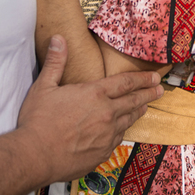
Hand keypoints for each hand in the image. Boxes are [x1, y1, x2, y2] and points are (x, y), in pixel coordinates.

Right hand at [19, 36, 161, 182]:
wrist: (35, 156)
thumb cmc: (38, 121)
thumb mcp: (44, 86)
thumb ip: (56, 62)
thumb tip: (59, 38)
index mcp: (94, 94)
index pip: (125, 82)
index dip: (142, 79)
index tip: (154, 77)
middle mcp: (106, 114)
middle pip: (133, 101)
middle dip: (148, 94)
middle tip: (159, 90)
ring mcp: (106, 135)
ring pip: (128, 120)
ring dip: (138, 112)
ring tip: (145, 107)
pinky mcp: (102, 152)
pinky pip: (118, 139)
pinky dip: (122, 131)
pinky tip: (122, 130)